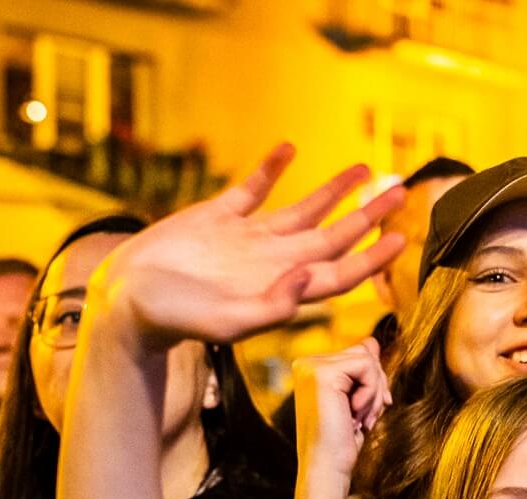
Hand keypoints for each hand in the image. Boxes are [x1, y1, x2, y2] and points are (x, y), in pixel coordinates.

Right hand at [89, 143, 406, 350]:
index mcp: (282, 288)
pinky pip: (252, 188)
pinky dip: (271, 168)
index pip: (340, 272)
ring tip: (362, 169)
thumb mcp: (228, 322)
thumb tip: (312, 277)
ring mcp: (247, 238)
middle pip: (333, 237)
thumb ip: (273, 306)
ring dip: (332, 190)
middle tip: (399, 191)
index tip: (399, 237)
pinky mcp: (218, 216)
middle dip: (367, 216)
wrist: (127, 300)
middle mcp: (273, 261)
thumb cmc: (176, 321)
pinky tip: (288, 149)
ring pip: (302, 210)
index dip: (372, 257)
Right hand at [291, 337, 390, 498]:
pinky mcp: (322, 374)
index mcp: (310, 369)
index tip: (368, 412)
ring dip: (374, 393)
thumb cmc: (342, 440)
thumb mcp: (357, 399)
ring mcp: (311, 367)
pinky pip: (366, 367)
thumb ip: (363, 370)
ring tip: (359, 419)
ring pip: (367, 359)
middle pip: (364, 353)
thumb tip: (372, 341)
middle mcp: (306, 364)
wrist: (327, 468)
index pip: (358, 355)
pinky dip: (370, 393)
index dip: (373, 382)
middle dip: (376, 386)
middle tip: (364, 418)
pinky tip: (354, 415)